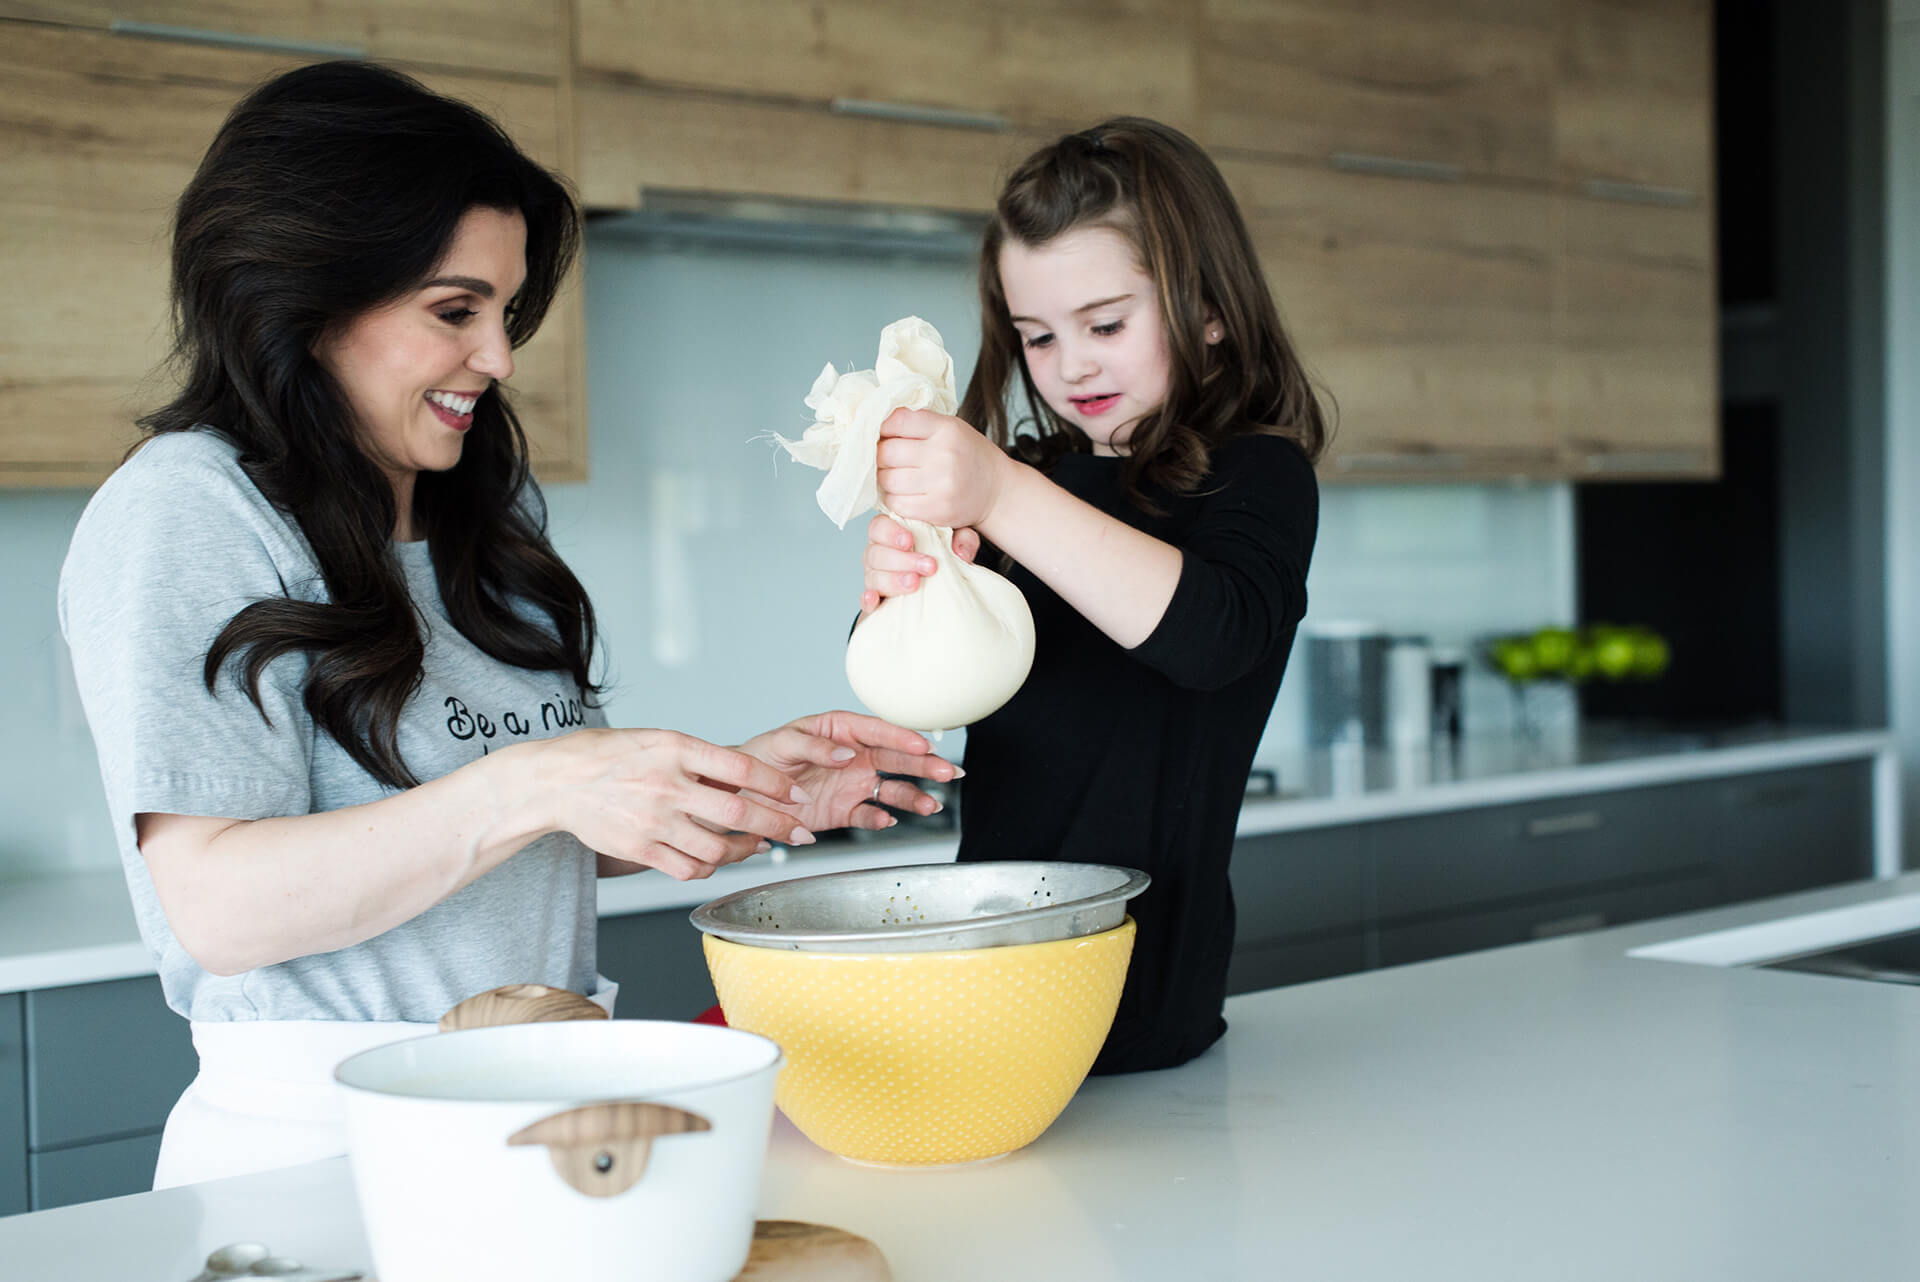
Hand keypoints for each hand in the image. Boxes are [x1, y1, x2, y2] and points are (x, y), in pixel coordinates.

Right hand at [524, 728, 811, 880]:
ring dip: (744, 851)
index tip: (797, 794)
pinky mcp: (640, 849)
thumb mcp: (657, 740)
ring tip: (755, 846)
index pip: (741, 768)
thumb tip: (744, 777)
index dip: (777, 784)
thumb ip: (698, 759)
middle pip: (738, 813)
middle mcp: (667, 784)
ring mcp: (653, 820)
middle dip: (778, 826)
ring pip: (717, 848)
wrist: (556, 781)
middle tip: (799, 833)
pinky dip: (709, 867)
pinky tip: (716, 858)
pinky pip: (688, 868)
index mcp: (676, 748)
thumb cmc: (608, 756)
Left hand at [738, 711, 960, 831]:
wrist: (739, 795)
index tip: (923, 745)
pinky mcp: (843, 811)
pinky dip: (879, 819)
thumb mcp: (780, 744)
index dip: (902, 737)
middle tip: (948, 772)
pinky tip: (887, 821)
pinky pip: (868, 815)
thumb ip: (813, 745)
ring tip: (932, 806)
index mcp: (838, 730)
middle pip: (896, 758)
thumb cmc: (757, 758)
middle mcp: (852, 755)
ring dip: (913, 796)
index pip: (877, 730)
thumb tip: (845, 752)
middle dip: (924, 765)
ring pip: (891, 788)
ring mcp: (850, 784)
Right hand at [860, 513, 980, 614]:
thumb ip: (963, 538)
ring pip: (873, 576)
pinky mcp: (878, 600)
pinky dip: (868, 600)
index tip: (910, 541)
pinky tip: (874, 599)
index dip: (891, 533)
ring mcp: (876, 577)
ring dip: (893, 580)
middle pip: (875, 553)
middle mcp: (880, 554)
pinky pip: (866, 601)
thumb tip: (961, 551)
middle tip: (928, 566)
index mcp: (892, 534)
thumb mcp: (958, 540)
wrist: (946, 577)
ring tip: (914, 583)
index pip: (879, 527)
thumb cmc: (945, 552)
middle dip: (902, 560)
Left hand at [876, 407, 1011, 530]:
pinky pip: (897, 503)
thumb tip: (875, 424)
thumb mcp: (951, 428)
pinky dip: (894, 499)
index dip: (881, 428)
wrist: (998, 491)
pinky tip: (904, 494)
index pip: (897, 421)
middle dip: (880, 457)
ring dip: (885, 479)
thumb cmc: (968, 456)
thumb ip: (919, 423)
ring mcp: (941, 483)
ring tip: (896, 477)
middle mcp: (944, 454)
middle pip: (886, 452)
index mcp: (946, 428)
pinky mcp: (938, 509)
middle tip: (886, 460)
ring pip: (887, 480)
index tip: (881, 435)